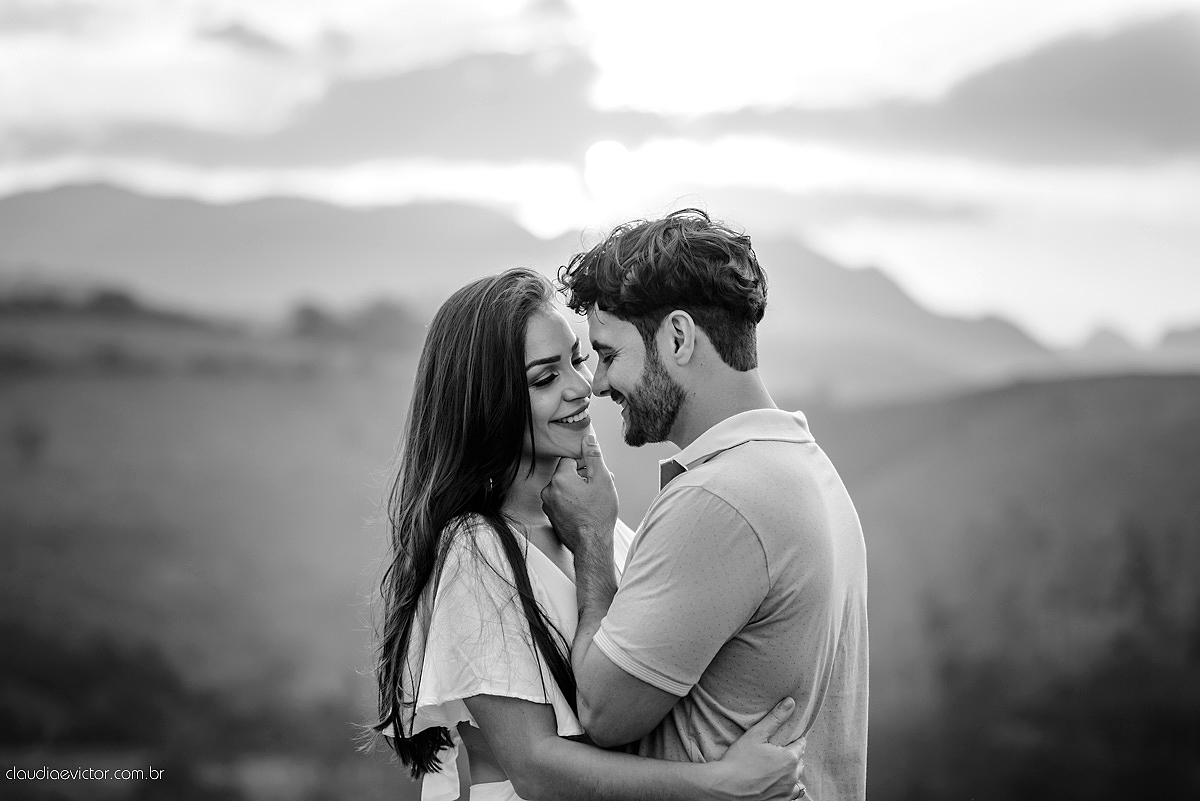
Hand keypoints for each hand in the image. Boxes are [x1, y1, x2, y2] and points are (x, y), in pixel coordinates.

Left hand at [541, 433, 617, 553]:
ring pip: (564, 489)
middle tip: (597, 490)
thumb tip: (588, 438)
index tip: (594, 477)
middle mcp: (549, 490)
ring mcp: (548, 505)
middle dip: (582, 479)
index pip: (570, 460)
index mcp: (560, 478)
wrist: (592, 544)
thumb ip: (593, 456)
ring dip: (577, 491)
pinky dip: (571, 503)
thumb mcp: (602, 480)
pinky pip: (561, 502)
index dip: (585, 466)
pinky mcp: (551, 516)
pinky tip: (585, 511)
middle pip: (566, 475)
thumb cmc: (599, 514)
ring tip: (592, 502)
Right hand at [710, 698, 806, 800]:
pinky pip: (791, 795)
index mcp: (790, 758)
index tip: (787, 738)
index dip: (794, 740)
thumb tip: (791, 702)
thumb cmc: (738, 760)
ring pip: (797, 780)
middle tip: (779, 752)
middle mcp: (792, 777)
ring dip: (791, 774)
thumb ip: (775, 718)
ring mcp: (786, 792)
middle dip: (792, 756)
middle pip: (800, 762)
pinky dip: (787, 788)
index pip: (801, 745)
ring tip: (778, 769)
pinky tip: (777, 784)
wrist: (725, 788)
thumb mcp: (756, 734)